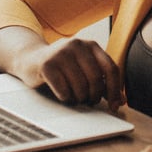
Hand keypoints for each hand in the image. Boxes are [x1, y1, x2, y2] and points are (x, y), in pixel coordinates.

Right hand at [0, 27, 123, 110]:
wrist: (30, 59)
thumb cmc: (62, 68)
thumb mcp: (83, 69)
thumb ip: (102, 81)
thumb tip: (121, 101)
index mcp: (91, 45)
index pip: (111, 68)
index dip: (114, 90)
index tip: (114, 106)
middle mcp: (77, 45)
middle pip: (96, 79)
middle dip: (94, 96)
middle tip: (89, 101)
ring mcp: (61, 53)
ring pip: (80, 86)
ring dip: (79, 98)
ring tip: (75, 98)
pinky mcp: (47, 64)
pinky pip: (64, 90)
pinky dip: (66, 98)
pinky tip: (64, 96)